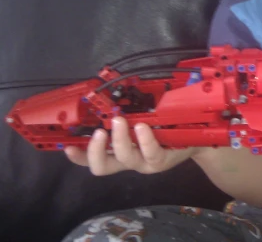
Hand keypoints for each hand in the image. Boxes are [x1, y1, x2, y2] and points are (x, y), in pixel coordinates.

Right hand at [64, 116, 196, 175]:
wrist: (193, 140)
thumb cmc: (164, 129)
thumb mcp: (141, 121)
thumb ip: (125, 115)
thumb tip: (108, 96)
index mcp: (119, 152)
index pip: (93, 159)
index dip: (79, 156)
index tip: (68, 145)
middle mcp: (129, 160)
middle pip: (102, 166)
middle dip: (95, 150)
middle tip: (99, 132)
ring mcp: (145, 162)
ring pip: (125, 157)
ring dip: (119, 138)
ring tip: (120, 121)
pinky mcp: (161, 161)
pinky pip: (150, 152)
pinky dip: (144, 139)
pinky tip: (143, 127)